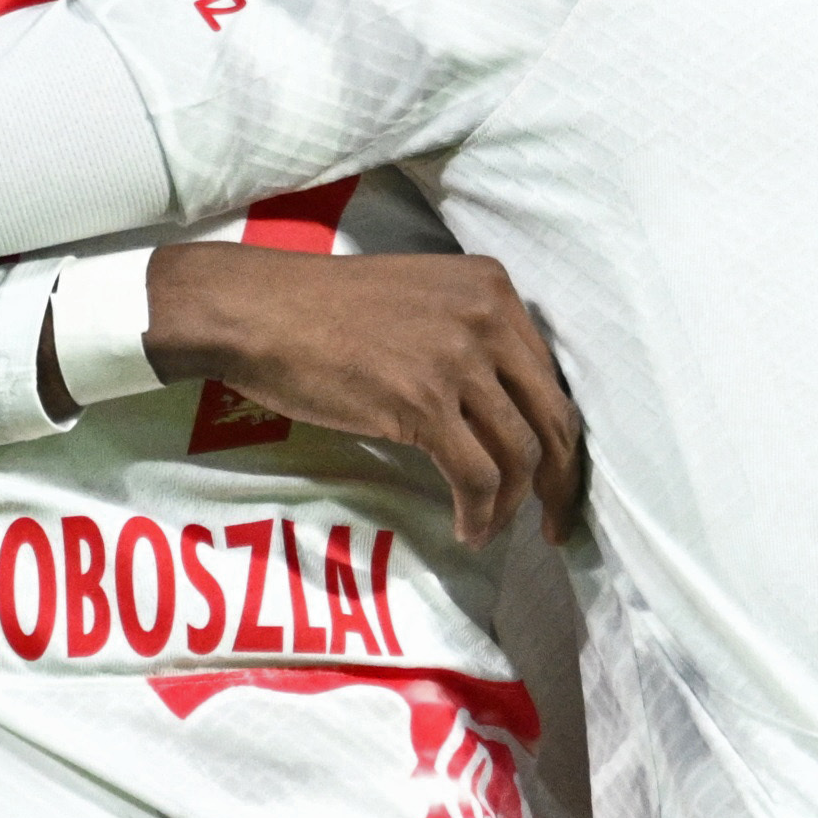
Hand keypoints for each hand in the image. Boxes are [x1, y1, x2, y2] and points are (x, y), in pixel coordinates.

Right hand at [121, 244, 586, 547]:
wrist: (255, 310)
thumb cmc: (324, 310)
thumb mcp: (421, 300)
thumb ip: (471, 338)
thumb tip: (505, 407)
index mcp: (493, 288)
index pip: (550, 375)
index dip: (560, 435)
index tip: (556, 476)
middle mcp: (488, 317)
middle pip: (553, 416)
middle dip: (562, 481)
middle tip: (556, 522)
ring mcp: (458, 359)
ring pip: (519, 453)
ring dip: (511, 506)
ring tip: (490, 529)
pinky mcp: (423, 402)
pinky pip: (477, 476)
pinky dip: (479, 513)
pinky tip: (465, 529)